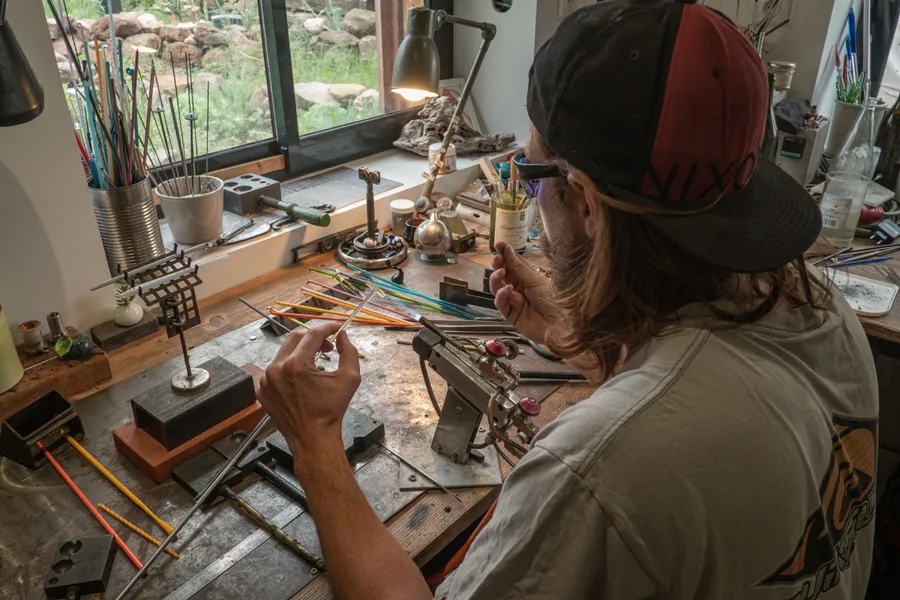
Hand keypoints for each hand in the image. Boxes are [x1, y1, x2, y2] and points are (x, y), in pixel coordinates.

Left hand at [258, 322, 360, 458]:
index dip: (327, 328)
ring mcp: (265, 380)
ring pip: (284, 354)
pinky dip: (288, 369)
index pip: (313, 335)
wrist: (313, 438)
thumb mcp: (349, 379)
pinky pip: (274, 369)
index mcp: (296, 365)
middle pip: (296, 339)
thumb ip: (348, 352)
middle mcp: (276, 369)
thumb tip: (342, 336)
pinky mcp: (261, 389)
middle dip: (314, 339)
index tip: (336, 328)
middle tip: (328, 347)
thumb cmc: (331, 411)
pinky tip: (300, 380)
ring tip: (315, 367)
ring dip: (300, 354)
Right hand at [489, 241, 556, 344]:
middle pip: (502, 275)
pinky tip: (508, 289)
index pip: (512, 263)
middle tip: (497, 258)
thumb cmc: (555, 301)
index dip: (505, 254)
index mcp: (527, 278)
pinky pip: (501, 304)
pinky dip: (501, 295)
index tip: (498, 244)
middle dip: (498, 265)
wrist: (563, 324)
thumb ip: (519, 267)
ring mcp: (514, 301)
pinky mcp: (511, 315)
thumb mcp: (536, 280)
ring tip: (501, 272)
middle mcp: (519, 289)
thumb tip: (508, 249)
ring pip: (497, 288)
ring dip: (496, 279)